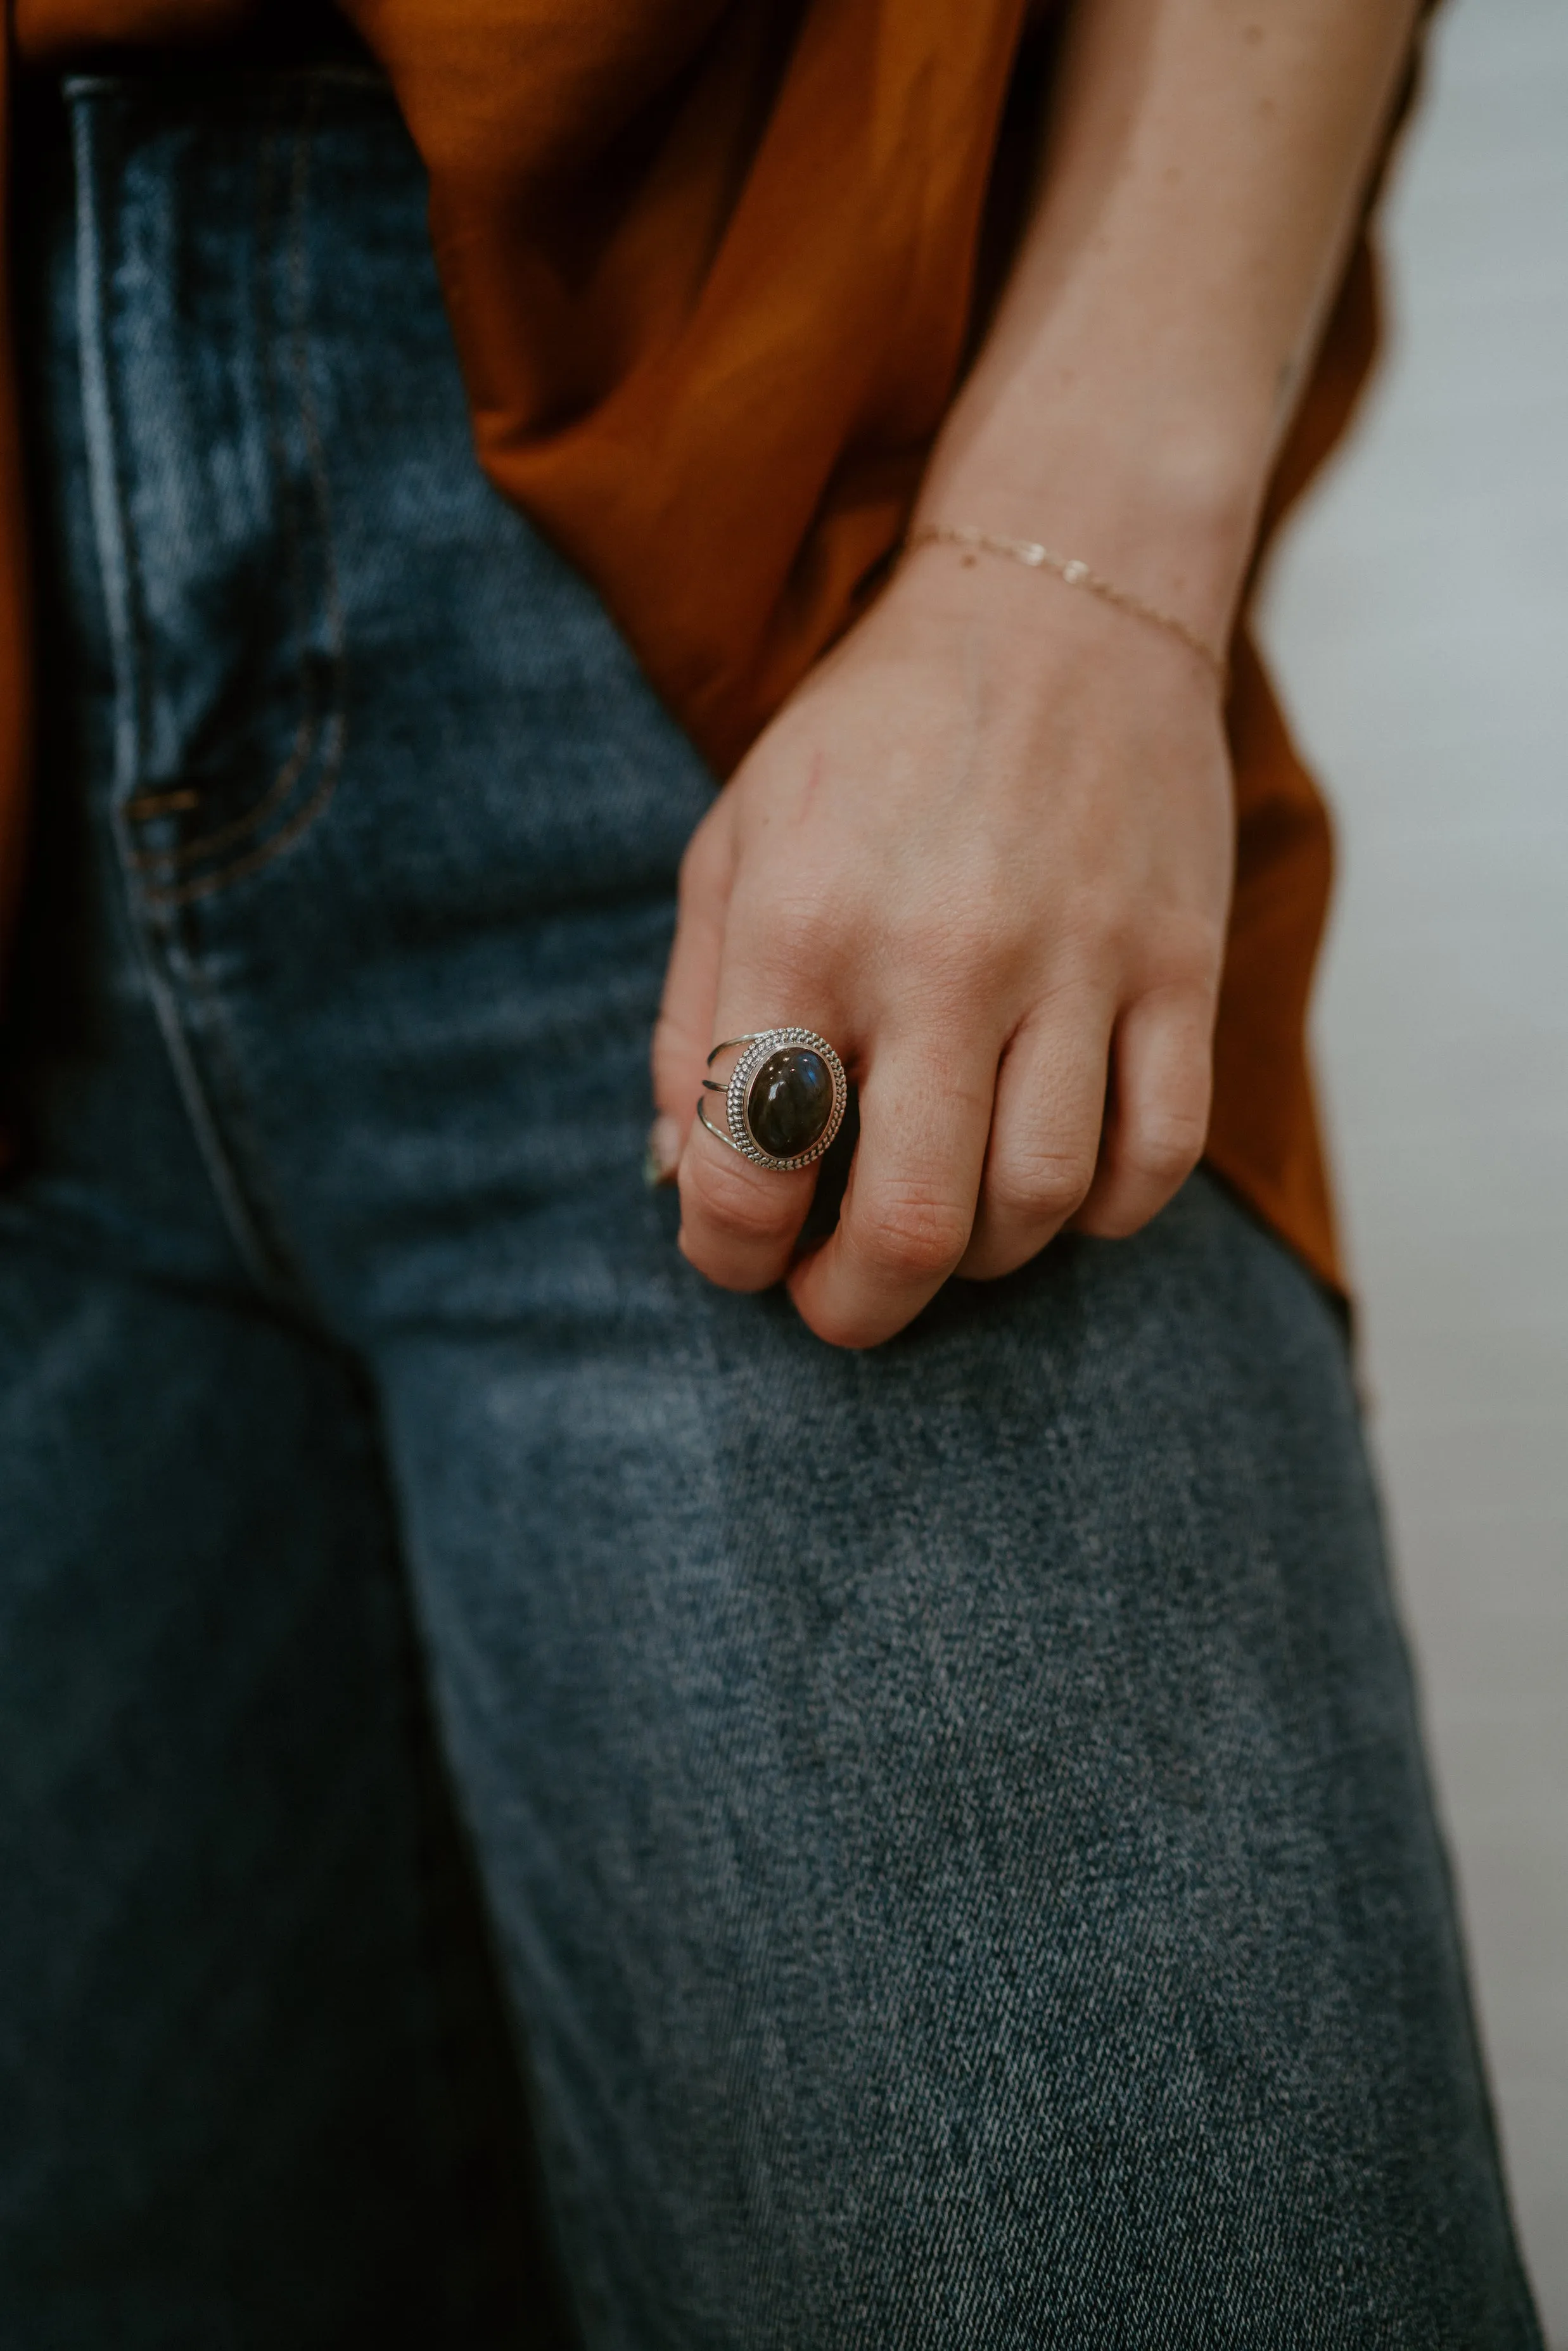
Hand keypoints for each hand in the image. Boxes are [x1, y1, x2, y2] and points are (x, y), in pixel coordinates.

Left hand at [651, 545, 1233, 1348]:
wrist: (1056, 606)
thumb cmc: (869, 743)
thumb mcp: (730, 847)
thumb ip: (692, 1020)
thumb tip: (681, 1179)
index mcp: (801, 924)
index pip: (749, 1168)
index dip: (731, 1254)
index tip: (744, 1250)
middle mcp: (938, 954)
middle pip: (910, 1228)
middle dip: (856, 1306)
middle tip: (836, 1296)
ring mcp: (1076, 963)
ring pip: (1038, 1206)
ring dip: (978, 1258)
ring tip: (943, 1220)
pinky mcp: (1179, 967)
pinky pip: (1156, 1157)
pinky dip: (1100, 1209)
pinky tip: (1052, 1177)